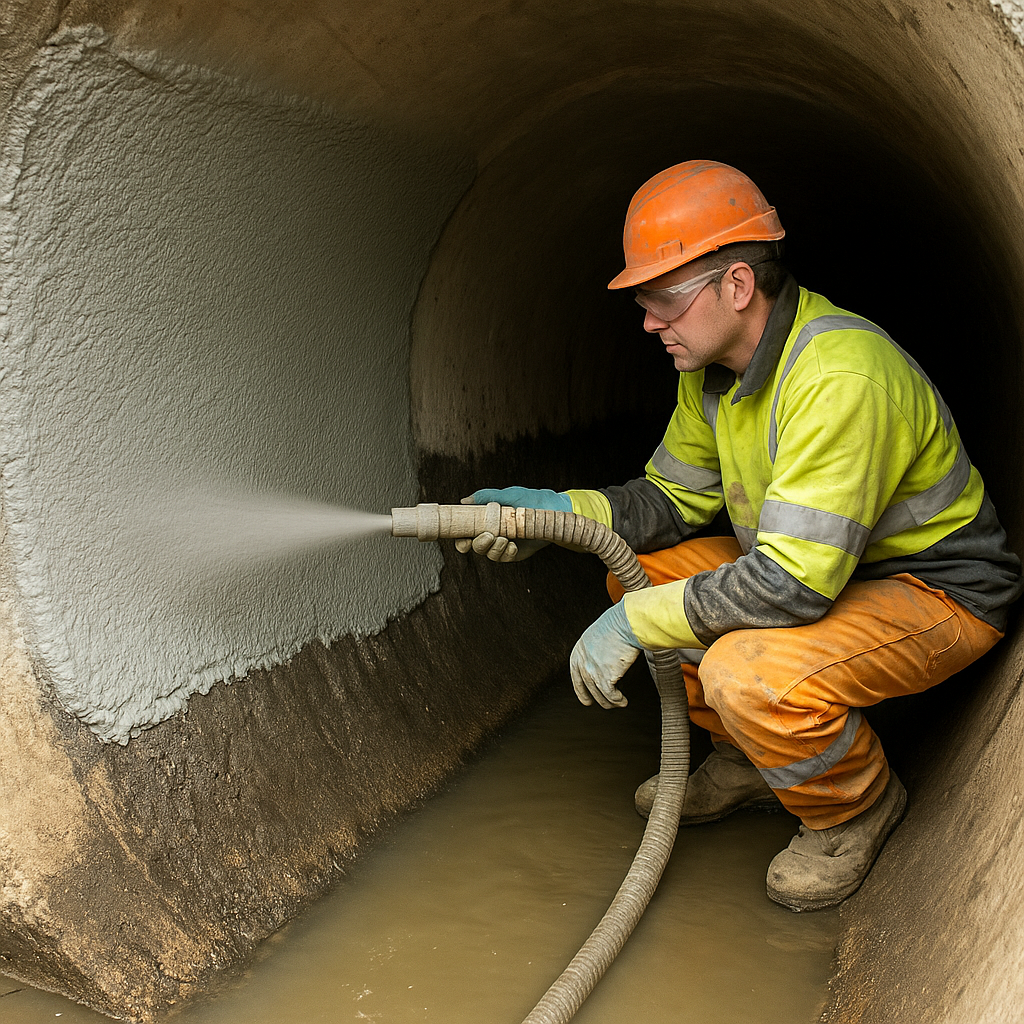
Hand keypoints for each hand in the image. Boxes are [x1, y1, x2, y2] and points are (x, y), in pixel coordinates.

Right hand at [454, 487, 570, 561]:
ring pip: (489, 553)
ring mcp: (503, 544)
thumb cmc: (530, 500)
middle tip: (488, 536)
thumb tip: (464, 500)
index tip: (462, 539)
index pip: (467, 532)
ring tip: (504, 539)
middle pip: (475, 546)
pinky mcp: (514, 553)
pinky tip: (513, 545)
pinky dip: (506, 553)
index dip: (460, 538)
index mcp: (486, 520)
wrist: (554, 511)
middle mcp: (492, 534)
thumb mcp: (509, 495)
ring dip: (493, 548)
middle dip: (477, 544)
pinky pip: (504, 558)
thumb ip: (487, 496)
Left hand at [570, 602, 642, 708]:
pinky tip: (623, 701)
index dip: (580, 689)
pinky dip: (617, 701)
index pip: (575, 675)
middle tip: (603, 704)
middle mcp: (583, 661)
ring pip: (600, 695)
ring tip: (619, 703)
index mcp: (579, 650)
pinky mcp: (605, 678)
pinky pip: (610, 695)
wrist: (626, 624)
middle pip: (587, 687)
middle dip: (595, 698)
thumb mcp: (599, 634)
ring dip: (610, 702)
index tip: (585, 698)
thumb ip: (597, 648)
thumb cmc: (618, 623)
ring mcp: (592, 671)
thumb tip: (605, 657)